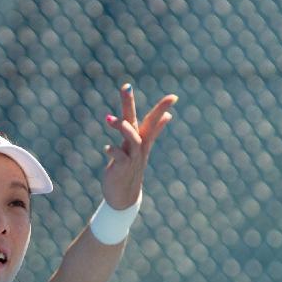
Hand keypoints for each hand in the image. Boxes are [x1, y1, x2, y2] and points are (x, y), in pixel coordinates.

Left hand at [103, 84, 176, 209]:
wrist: (124, 195)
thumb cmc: (130, 168)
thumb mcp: (142, 148)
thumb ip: (154, 131)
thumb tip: (168, 116)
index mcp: (142, 139)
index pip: (153, 120)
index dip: (163, 108)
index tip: (174, 96)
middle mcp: (139, 146)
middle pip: (140, 123)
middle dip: (132, 104)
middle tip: (126, 86)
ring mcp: (132, 157)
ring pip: (132, 140)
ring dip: (123, 128)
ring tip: (109, 119)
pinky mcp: (122, 168)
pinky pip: (120, 157)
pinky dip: (114, 151)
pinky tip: (107, 148)